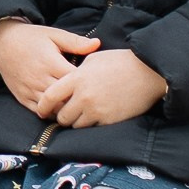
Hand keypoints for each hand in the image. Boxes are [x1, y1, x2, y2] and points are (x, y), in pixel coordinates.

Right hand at [0, 21, 99, 118]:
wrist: (1, 42)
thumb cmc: (30, 37)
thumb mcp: (53, 34)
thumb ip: (75, 42)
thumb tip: (98, 44)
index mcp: (50, 62)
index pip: (74, 81)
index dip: (87, 84)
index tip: (95, 83)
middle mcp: (39, 79)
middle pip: (65, 98)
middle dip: (78, 99)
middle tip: (89, 98)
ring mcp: (30, 90)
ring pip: (53, 108)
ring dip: (66, 108)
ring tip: (77, 105)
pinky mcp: (22, 97)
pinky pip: (39, 112)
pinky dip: (51, 113)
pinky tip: (60, 108)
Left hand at [46, 45, 167, 129]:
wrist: (147, 72)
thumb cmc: (120, 62)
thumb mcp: (93, 60)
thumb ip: (76, 73)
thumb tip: (66, 82)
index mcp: (77, 79)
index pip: (50, 97)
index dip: (43, 106)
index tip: (41, 111)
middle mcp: (84, 97)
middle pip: (62, 116)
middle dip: (61, 116)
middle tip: (65, 114)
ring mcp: (97, 111)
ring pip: (76, 126)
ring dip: (76, 122)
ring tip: (81, 115)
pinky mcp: (110, 121)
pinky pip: (93, 129)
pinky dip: (92, 125)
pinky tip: (96, 117)